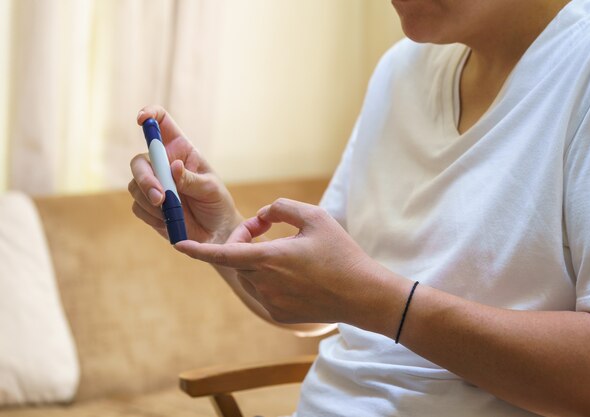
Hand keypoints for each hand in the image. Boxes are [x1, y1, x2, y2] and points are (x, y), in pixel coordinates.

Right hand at [129, 105, 241, 243]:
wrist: (216, 234)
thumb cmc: (217, 204)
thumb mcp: (211, 189)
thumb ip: (191, 179)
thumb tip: (174, 167)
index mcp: (181, 150)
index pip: (162, 123)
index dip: (150, 115)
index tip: (143, 120)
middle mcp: (163, 165)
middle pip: (140, 161)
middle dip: (145, 178)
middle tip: (160, 197)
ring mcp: (153, 185)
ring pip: (135, 186)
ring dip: (149, 200)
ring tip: (172, 213)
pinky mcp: (147, 206)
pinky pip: (138, 207)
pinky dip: (152, 215)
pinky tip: (169, 221)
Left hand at [174, 198, 410, 328]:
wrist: (363, 295)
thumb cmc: (341, 253)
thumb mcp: (315, 217)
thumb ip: (281, 207)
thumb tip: (261, 216)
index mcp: (269, 258)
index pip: (223, 253)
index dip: (198, 249)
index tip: (177, 244)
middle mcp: (264, 283)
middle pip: (237, 258)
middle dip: (243, 241)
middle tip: (265, 228)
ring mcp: (270, 302)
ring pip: (249, 275)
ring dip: (255, 259)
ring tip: (285, 251)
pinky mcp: (278, 314)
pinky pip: (262, 291)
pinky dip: (268, 277)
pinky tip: (295, 274)